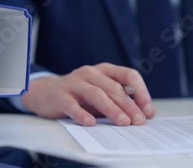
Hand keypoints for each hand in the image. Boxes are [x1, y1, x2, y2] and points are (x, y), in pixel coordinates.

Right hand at [21, 63, 154, 125]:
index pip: (129, 75)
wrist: (44, 92)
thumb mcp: (102, 93)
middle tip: (138, 120)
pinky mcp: (60, 95)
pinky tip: (91, 122)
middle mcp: (91, 73)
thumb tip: (145, 114)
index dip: (141, 92)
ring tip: (123, 122)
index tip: (148, 110)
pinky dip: (82, 114)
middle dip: (129, 105)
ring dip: (112, 109)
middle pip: (114, 87)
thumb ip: (120, 100)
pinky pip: (73, 105)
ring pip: (97, 94)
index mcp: (105, 70)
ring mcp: (75, 83)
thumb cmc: (79, 94)